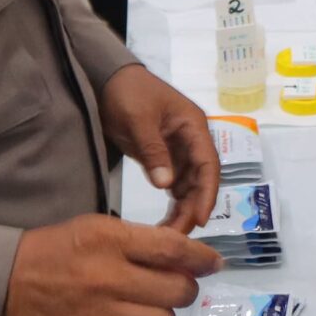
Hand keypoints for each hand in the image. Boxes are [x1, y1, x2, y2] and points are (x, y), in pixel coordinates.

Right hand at [0, 214, 220, 315]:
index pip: (172, 249)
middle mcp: (107, 279)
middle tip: (173, 288)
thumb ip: (142, 241)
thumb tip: (189, 257)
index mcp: (111, 241)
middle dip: (184, 289)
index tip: (214, 264)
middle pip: (175, 291)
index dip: (201, 257)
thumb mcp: (100, 228)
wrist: (8, 283)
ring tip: (151, 312)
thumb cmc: (61, 249)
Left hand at [98, 64, 218, 231]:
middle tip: (178, 236)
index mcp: (194, 126)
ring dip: (183, 209)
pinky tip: (165, 222)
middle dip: (193, 207)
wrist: (107, 79)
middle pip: (201, 180)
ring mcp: (178, 150)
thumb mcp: (139, 120)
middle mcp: (191, 141)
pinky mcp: (163, 158)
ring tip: (170, 235)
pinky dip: (172, 203)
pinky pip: (174, 184)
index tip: (200, 219)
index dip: (207, 193)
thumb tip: (167, 186)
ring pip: (189, 186)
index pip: (208, 164)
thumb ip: (153, 151)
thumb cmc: (127, 93)